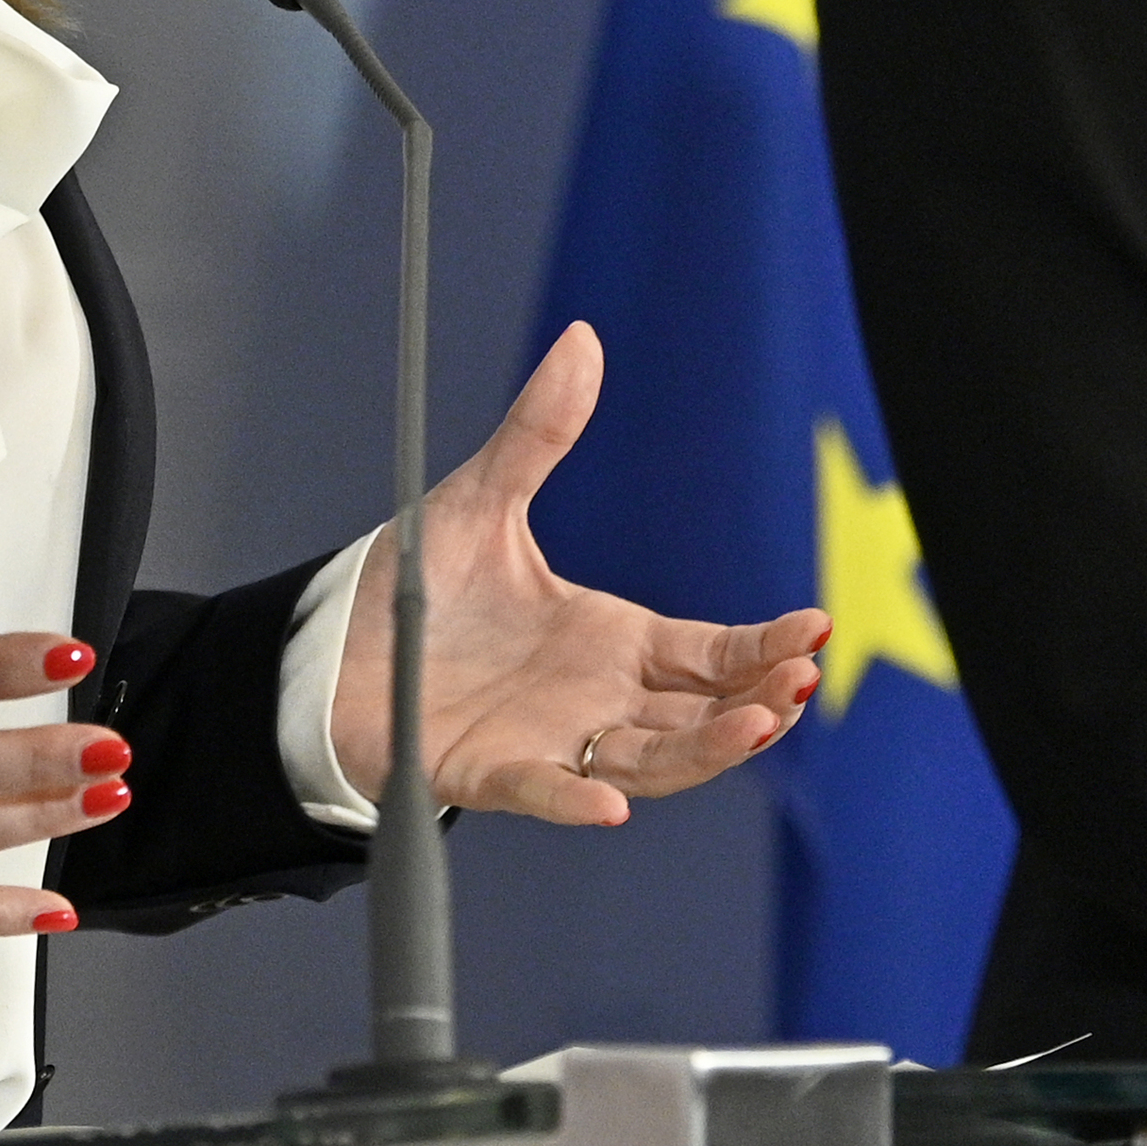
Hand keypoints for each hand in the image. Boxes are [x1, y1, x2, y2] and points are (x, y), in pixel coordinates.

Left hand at [330, 323, 829, 822]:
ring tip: (754, 726)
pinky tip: (608, 806)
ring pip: (648, 761)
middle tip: (802, 682)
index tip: (814, 630)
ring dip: (704, 751)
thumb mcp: (485, 499)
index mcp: (612, 639)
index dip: (763, 645)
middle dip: (757, 701)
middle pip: (700, 713)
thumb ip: (539, 432)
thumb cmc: (419, 586)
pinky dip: (574, 799)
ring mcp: (552, 741)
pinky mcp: (488, 773)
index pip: (710, 652)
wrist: (332, 649)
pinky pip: (541, 791)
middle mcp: (597, 698)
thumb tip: (582, 339)